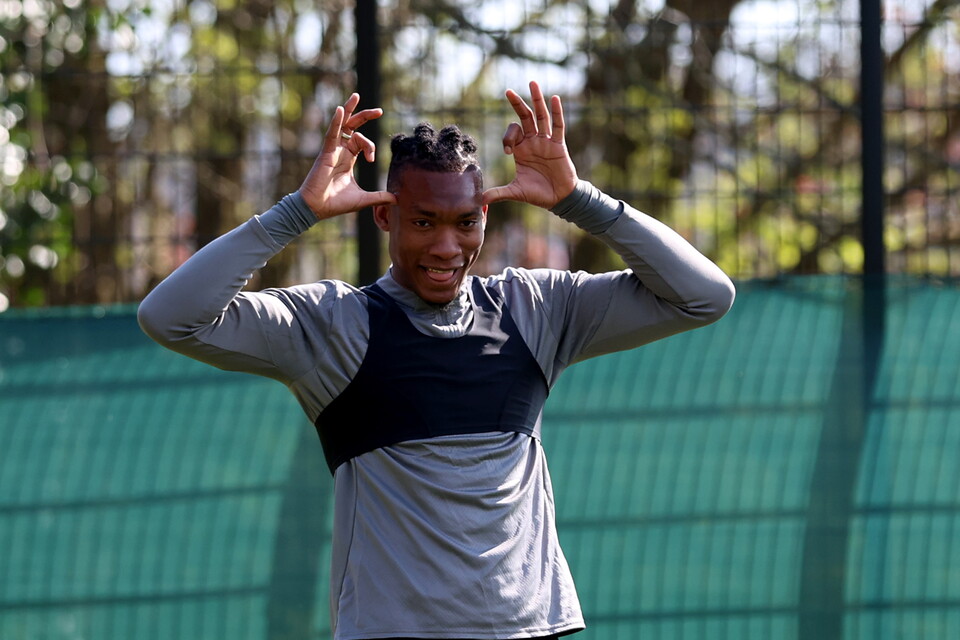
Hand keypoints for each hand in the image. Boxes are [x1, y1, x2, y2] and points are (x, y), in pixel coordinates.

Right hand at [298, 93, 395, 219]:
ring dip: (349, 110)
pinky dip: (336, 121)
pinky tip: (340, 110)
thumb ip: (379, 197)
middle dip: (365, 116)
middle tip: (380, 111)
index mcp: (348, 158)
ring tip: (356, 96)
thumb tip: (397, 199)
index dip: (371, 147)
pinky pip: (331, 133)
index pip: (362, 142)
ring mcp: (332, 150)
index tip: (372, 159)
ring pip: (342, 125)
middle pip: (353, 127)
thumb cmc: (336, 203)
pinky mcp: (325, 153)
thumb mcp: (363, 199)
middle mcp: (340, 151)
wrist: (317, 209)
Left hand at [483, 81, 577, 208]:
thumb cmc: (538, 194)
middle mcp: (533, 142)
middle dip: (517, 104)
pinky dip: (557, 112)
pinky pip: (558, 126)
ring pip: (541, 116)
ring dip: (536, 100)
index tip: (508, 151)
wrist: (558, 199)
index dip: (507, 137)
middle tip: (507, 90)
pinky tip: (554, 98)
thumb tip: (479, 200)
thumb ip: (498, 193)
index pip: (512, 133)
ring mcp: (546, 142)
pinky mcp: (559, 145)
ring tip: (532, 83)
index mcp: (521, 150)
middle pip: (524, 117)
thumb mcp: (515, 192)